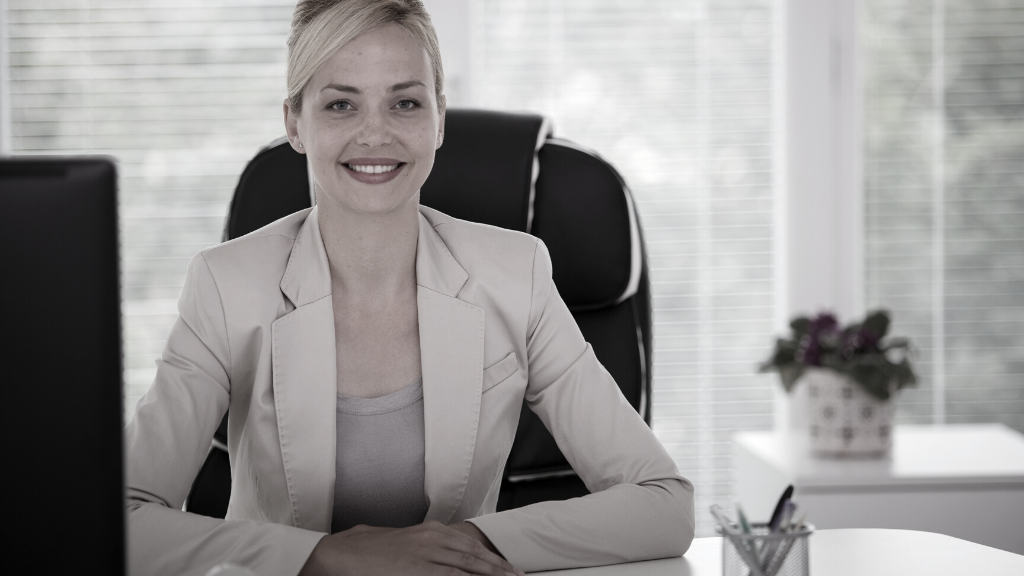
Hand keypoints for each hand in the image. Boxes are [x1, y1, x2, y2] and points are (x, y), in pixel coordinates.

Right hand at [298, 520, 525, 575]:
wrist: (342, 554)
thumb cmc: (366, 549)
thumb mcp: (402, 541)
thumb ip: (423, 546)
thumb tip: (438, 555)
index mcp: (431, 530)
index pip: (470, 544)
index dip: (491, 557)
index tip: (507, 566)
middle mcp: (433, 538)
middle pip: (475, 554)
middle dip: (500, 567)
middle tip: (519, 575)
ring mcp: (426, 554)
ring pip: (468, 565)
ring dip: (492, 574)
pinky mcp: (417, 569)